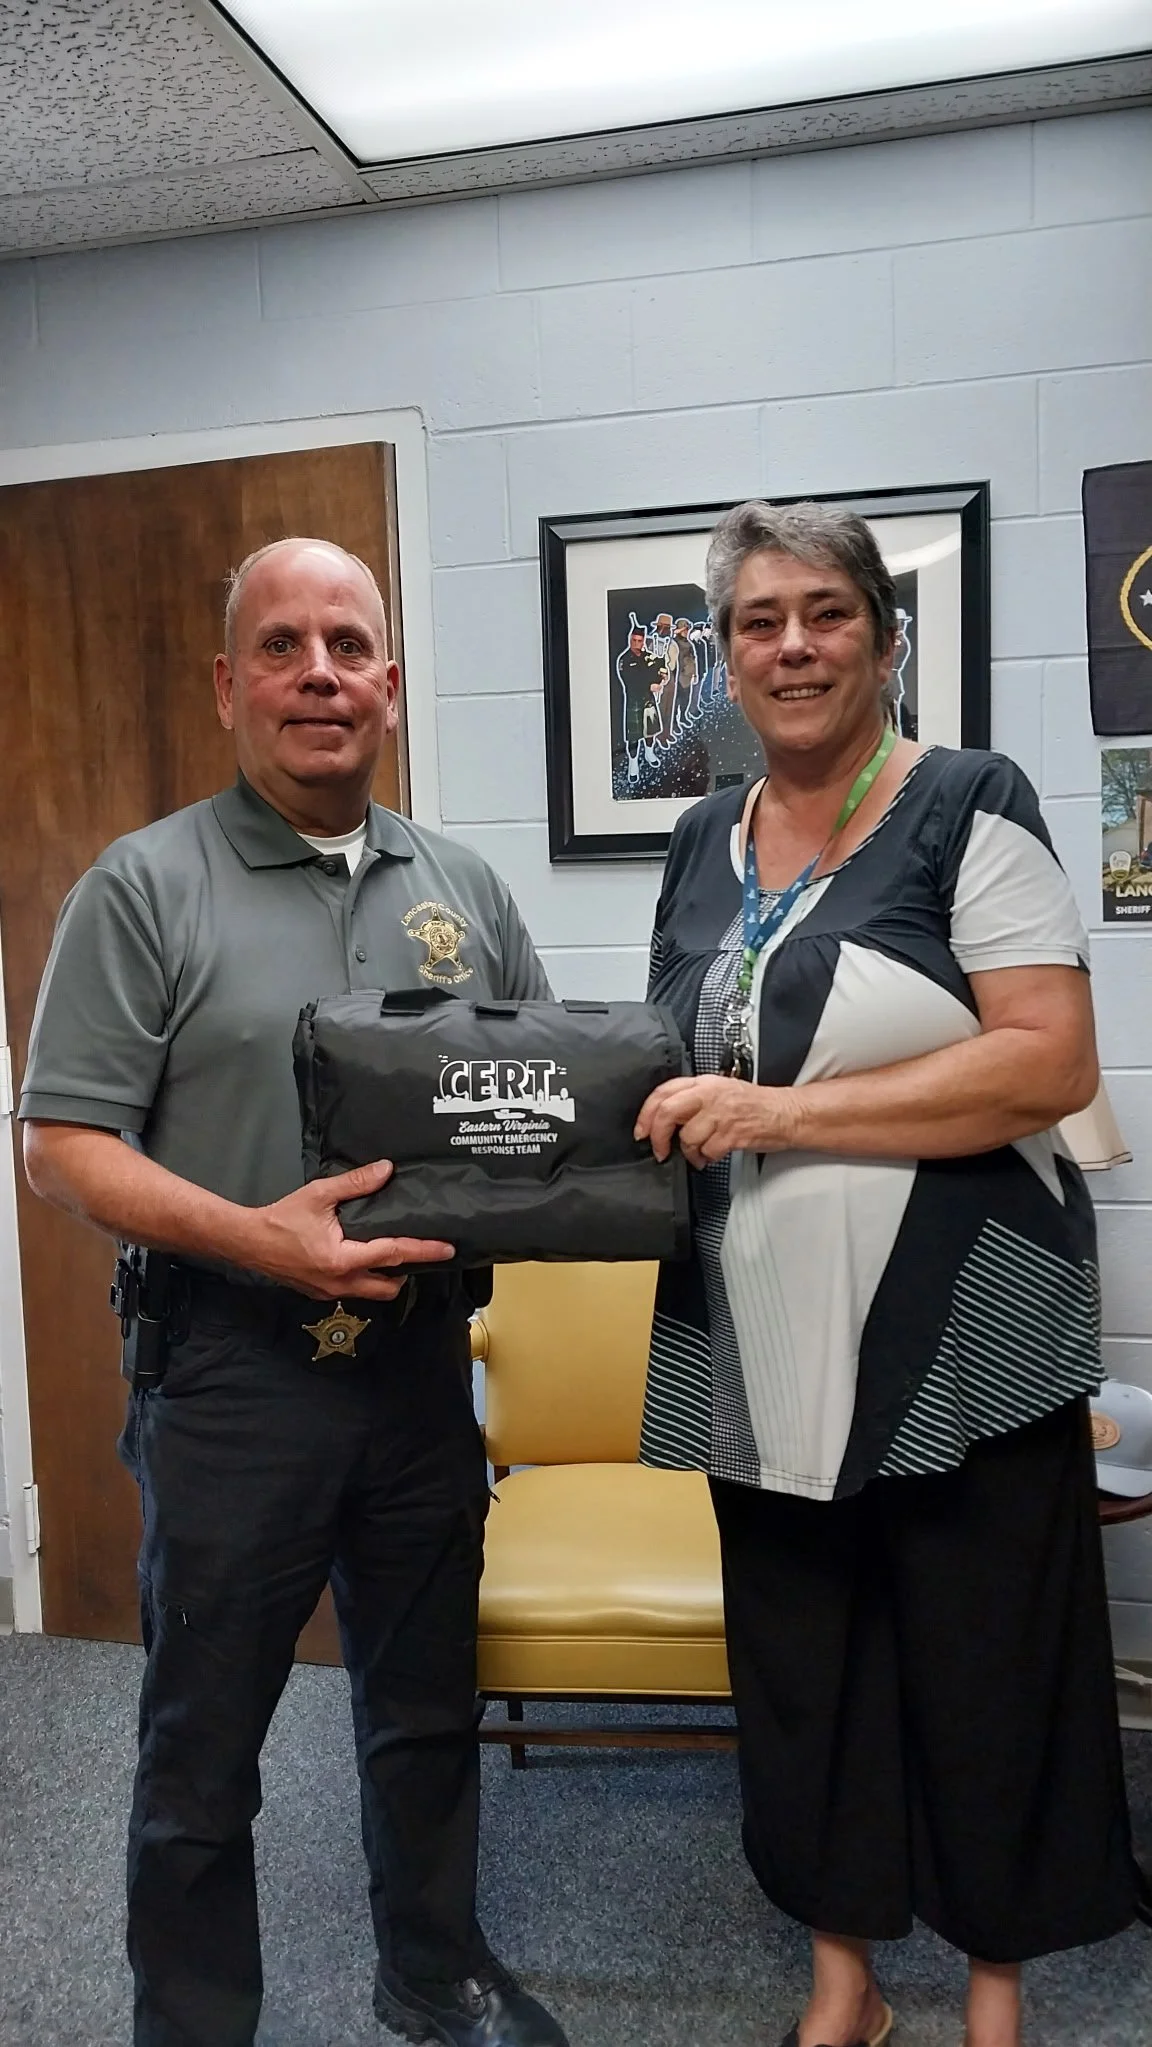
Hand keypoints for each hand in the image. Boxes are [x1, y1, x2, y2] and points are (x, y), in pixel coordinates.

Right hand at [243, 1160, 453, 1300]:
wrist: (249, 1242)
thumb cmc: (283, 1218)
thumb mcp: (320, 1194)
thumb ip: (356, 1183)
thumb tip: (387, 1170)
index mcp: (343, 1259)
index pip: (393, 1255)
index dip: (423, 1250)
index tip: (447, 1249)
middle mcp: (340, 1282)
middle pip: (389, 1286)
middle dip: (406, 1273)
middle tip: (418, 1252)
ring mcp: (330, 1292)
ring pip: (372, 1292)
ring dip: (386, 1278)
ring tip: (394, 1254)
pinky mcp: (321, 1293)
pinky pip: (354, 1291)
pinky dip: (367, 1279)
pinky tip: (366, 1259)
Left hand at [635, 1075, 797, 1168]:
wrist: (784, 1113)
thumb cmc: (752, 1104)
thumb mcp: (719, 1090)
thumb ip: (691, 1099)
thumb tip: (662, 1120)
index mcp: (703, 1083)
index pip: (663, 1092)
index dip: (646, 1114)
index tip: (641, 1131)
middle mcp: (709, 1095)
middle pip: (668, 1112)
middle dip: (658, 1136)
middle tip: (660, 1150)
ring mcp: (721, 1114)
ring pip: (687, 1138)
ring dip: (690, 1152)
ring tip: (699, 1153)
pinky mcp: (732, 1134)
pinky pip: (707, 1151)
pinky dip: (706, 1158)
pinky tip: (713, 1155)